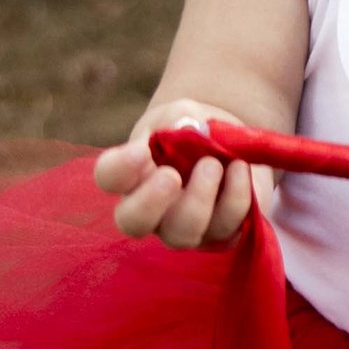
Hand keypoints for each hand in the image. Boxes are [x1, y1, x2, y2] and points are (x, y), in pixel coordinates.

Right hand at [92, 100, 273, 246]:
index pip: (108, 178)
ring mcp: (184, 228)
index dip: (120, 168)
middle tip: (171, 176)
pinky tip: (240, 169)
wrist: (230, 145)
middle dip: (150, 202)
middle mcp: (151, 210)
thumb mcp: (184, 115)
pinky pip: (225, 227)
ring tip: (215, 165)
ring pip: (181, 233)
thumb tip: (190, 130)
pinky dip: (235, 197)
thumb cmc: (194, 130)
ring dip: (199, 198)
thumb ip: (181, 120)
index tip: (143, 151)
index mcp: (132, 176)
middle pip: (132, 223)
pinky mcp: (220, 234)